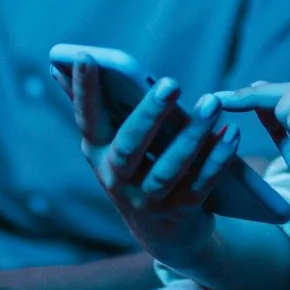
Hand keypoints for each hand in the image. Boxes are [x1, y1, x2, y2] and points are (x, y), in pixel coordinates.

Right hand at [71, 57, 244, 271]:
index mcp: (97, 153)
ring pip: (169, 168)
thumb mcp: (110, 143)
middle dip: (150, 114)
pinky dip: (216, 159)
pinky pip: (200, 184)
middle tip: (172, 82)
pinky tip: (230, 133)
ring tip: (212, 102)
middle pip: (130, 146)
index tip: (86, 56)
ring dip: (192, 135)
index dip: (83, 90)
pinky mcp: (179, 212)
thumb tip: (59, 66)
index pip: (86, 118)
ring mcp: (147, 200)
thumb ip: (93, 106)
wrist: (162, 233)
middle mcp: (116, 179)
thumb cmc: (135, 169)